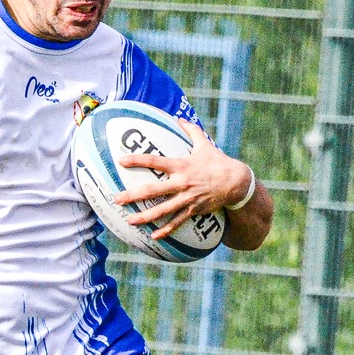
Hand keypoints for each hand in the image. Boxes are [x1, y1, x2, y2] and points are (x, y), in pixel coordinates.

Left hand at [112, 120, 248, 238]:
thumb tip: (179, 118)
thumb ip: (191, 131)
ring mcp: (187, 198)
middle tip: (116, 199)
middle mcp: (182, 182)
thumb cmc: (218, 162)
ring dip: (145, 217)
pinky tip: (153, 236)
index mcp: (181, 165)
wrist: (236, 182)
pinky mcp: (194, 210)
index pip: (155, 161)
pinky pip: (177, 222)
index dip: (137, 160)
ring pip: (163, 210)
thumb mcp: (204, 144)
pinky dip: (166, 230)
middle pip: (153, 190)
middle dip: (133, 195)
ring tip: (130, 221)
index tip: (121, 161)